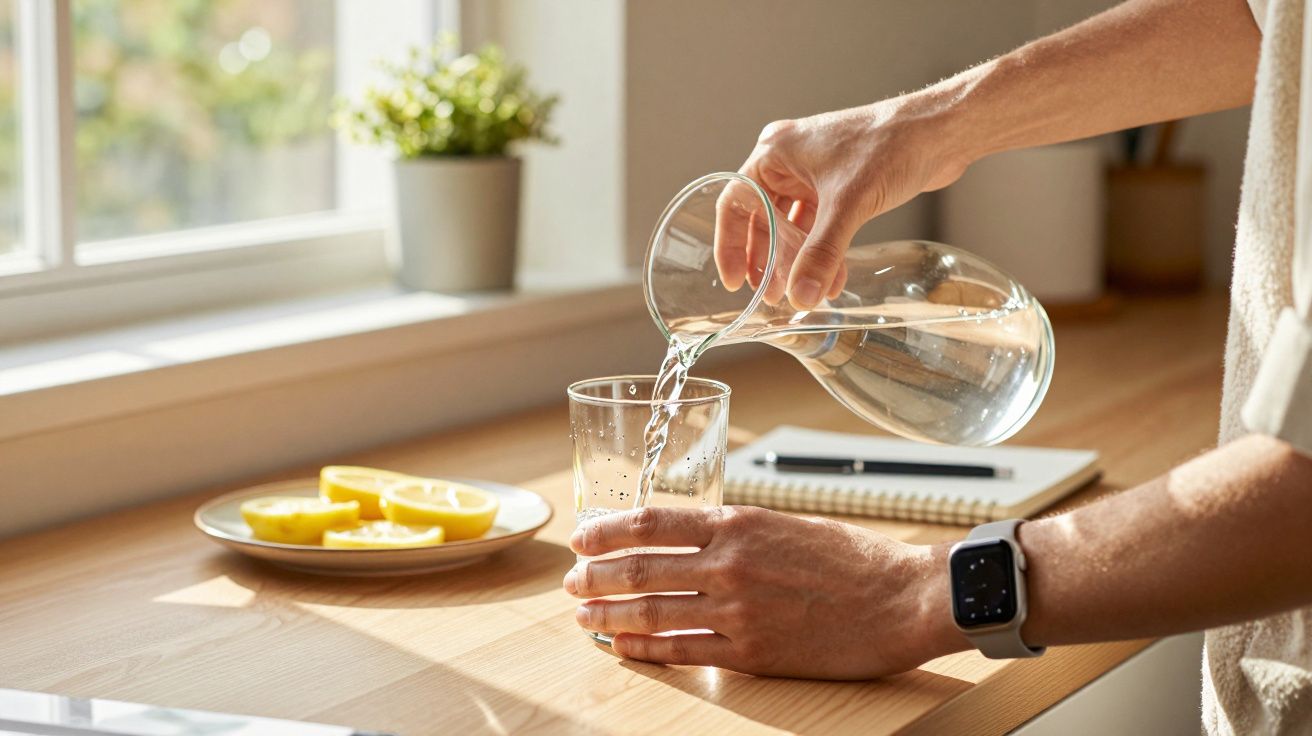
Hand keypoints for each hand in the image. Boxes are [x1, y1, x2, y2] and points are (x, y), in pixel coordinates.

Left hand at [564, 506, 966, 678]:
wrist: (905, 598)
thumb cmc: (856, 559)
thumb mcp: (788, 524)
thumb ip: (737, 531)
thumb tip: (691, 538)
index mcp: (739, 522)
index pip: (652, 521)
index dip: (608, 530)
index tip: (583, 537)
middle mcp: (730, 562)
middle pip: (640, 567)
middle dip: (595, 576)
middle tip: (571, 583)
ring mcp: (738, 609)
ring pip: (653, 610)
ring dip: (609, 613)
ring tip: (584, 617)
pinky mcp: (753, 652)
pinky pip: (684, 650)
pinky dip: (645, 648)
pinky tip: (623, 646)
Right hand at [717, 95, 970, 309]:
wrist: (941, 132)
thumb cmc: (890, 146)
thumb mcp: (848, 206)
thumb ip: (821, 254)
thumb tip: (802, 296)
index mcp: (775, 152)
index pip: (736, 203)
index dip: (731, 245)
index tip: (735, 281)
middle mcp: (790, 161)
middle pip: (763, 219)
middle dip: (769, 260)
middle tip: (770, 295)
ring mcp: (815, 173)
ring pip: (793, 225)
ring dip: (798, 259)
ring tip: (801, 293)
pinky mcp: (841, 184)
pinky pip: (819, 224)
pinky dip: (822, 251)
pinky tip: (832, 279)